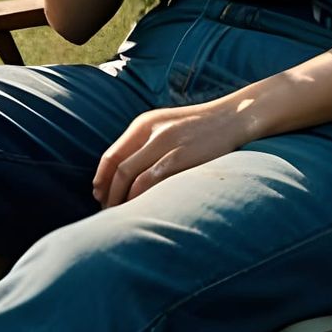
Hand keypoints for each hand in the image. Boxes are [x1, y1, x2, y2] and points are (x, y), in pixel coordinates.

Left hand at [93, 98, 252, 206]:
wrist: (232, 116)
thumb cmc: (199, 127)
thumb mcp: (166, 126)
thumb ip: (145, 144)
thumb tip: (121, 175)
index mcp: (143, 123)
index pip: (111, 155)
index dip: (101, 178)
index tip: (98, 195)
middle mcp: (150, 131)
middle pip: (118, 169)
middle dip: (109, 194)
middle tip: (108, 211)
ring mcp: (166, 143)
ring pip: (130, 177)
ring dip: (122, 200)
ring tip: (122, 215)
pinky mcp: (181, 157)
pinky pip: (151, 181)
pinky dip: (140, 198)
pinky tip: (141, 209)